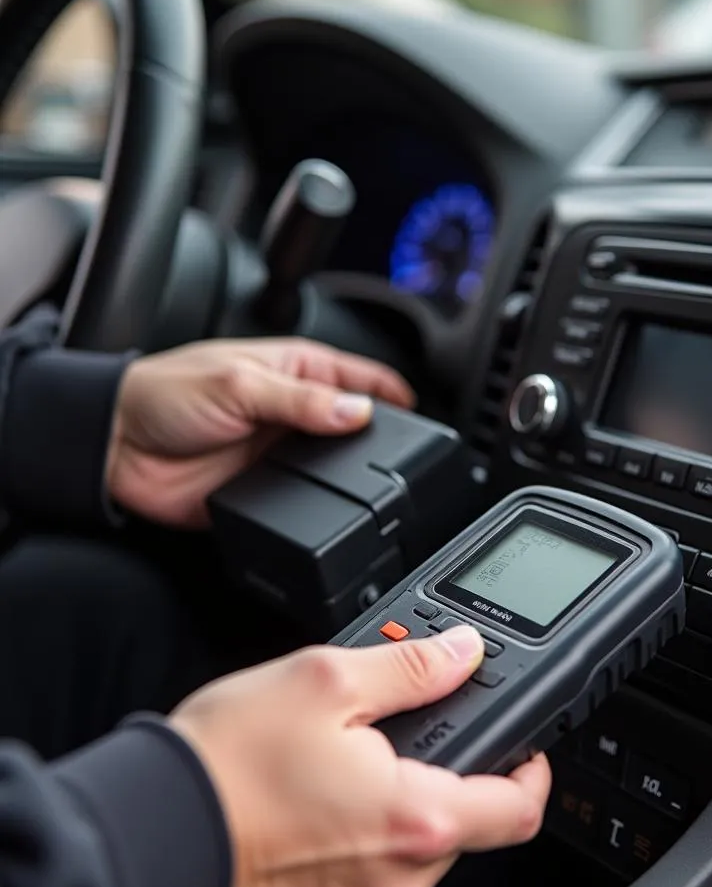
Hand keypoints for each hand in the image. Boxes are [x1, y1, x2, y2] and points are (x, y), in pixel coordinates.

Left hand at [106, 338, 414, 527]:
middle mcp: (299, 414)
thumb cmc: (163, 393)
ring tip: (375, 491)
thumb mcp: (239, 385)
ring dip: (354, 480)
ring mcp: (286, 456)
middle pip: (361, 428)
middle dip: (382, 443)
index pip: (366, 379)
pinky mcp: (270, 495)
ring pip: (340, 472)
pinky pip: (309, 507)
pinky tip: (334, 515)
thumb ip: (301, 402)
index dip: (397, 396)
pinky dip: (324, 511)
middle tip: (404, 461)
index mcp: (300, 372)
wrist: (113, 449)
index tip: (422, 421)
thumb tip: (359, 411)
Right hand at [170, 626, 549, 886]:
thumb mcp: (328, 680)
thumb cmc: (229, 763)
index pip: (520, 809)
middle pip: (470, 825)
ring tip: (358, 756)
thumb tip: (462, 653)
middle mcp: (398, 878)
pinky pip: (377, 868)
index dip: (534, 768)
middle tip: (415, 729)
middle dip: (457, 773)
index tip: (524, 742)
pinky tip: (329, 792)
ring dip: (409, 799)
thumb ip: (412, 666)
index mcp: (415, 820)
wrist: (152, 827)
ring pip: (422, 846)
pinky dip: (371, 828)